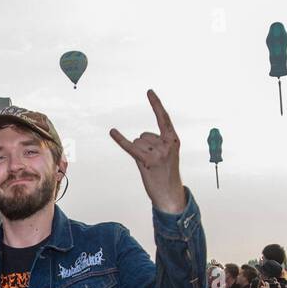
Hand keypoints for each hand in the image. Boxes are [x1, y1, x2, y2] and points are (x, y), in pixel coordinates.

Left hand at [110, 89, 185, 213]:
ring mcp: (157, 154)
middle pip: (144, 135)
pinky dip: (120, 140)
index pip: (164, 118)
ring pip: (137, 142)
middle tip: (154, 163)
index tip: (149, 91)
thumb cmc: (168, 175)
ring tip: (149, 167)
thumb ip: (158, 143)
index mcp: (174, 141)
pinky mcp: (146, 162)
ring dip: (139, 153)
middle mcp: (166, 145)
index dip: (156, 104)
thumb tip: (138, 138)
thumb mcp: (169, 155)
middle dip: (144, 147)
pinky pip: (130, 148)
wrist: (170, 196)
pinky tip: (112, 132)